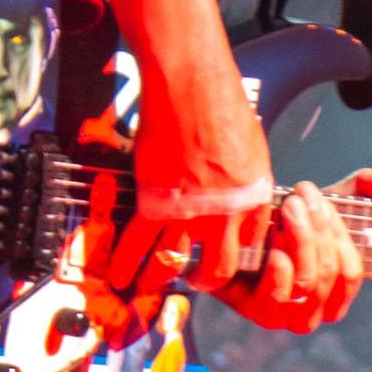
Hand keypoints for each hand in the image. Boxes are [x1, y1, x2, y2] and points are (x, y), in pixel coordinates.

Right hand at [113, 64, 275, 300]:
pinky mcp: (155, 200)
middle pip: (220, 265)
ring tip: (150, 286)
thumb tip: (238, 189)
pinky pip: (139, 239)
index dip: (238, 250)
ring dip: (160, 276)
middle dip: (207, 279)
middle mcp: (224, 211)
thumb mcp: (252, 144)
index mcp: (252, 196)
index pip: (251, 240)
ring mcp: (189, 210)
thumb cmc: (221, 102)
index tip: (227, 254)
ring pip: (175, 259)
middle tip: (197, 281)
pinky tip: (119, 271)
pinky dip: (126, 258)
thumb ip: (245, 176)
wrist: (189, 85)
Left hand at [217, 163, 371, 336]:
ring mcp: (282, 314)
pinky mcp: (251, 310)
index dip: (339, 235)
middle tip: (299, 195)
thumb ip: (367, 188)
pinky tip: (270, 241)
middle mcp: (311, 311)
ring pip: (309, 284)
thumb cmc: (283, 221)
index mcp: (333, 292)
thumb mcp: (328, 200)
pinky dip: (279, 267)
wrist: (228, 229)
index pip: (352, 272)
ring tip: (286, 209)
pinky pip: (277, 297)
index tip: (321, 199)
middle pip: (330, 273)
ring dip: (301, 240)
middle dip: (318, 229)